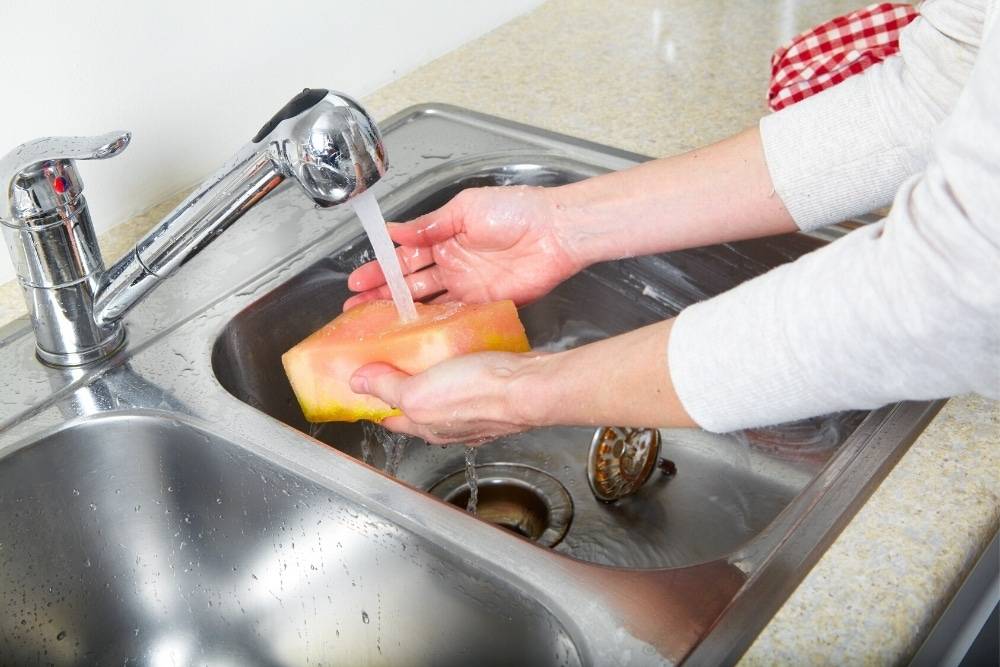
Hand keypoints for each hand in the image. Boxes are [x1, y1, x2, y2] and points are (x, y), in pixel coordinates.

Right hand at [343, 186, 583, 308]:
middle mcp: (452, 262)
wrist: (555, 232)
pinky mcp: (484, 304)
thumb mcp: (464, 209)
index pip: (404, 256)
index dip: (380, 269)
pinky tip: (415, 332)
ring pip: (427, 302)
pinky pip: (454, 316)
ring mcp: (467, 286)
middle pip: (410, 283)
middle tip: (355, 310)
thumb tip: (394, 230)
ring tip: (375, 324)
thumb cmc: (515, 211)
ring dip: (401, 313)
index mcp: (444, 236)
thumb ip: (428, 224)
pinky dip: (434, 324)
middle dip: (382, 296)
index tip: (356, 281)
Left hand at [349, 351, 541, 444]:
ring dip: (432, 375)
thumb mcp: (418, 391)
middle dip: (401, 385)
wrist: (530, 387)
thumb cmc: (479, 394)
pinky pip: (469, 380)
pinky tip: (460, 349)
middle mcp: (448, 424)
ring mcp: (473, 410)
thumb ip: (388, 387)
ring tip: (425, 348)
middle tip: (392, 357)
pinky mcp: (494, 392)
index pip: (389, 417)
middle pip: (416, 405)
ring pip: (443, 392)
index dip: (372, 399)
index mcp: (425, 425)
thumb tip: (357, 383)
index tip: (362, 380)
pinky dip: (459, 367)